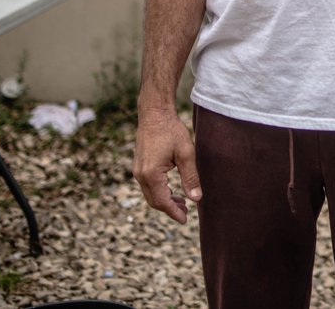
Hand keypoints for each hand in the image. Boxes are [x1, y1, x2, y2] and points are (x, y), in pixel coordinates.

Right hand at [132, 108, 200, 223]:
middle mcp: (140, 175)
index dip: (174, 213)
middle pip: (154, 201)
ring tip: (181, 202)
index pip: (162, 202)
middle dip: (169, 209)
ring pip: (150, 194)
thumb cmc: (171, 131)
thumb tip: (196, 198)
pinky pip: (147, 185)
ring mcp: (137, 170)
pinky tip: (171, 190)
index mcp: (151, 174)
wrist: (154, 113)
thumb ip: (190, 177)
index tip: (185, 220)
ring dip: (164, 200)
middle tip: (186, 212)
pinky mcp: (139, 165)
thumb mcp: (186, 154)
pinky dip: (159, 191)